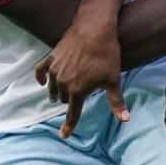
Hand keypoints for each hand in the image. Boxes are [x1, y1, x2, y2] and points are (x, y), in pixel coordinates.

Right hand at [34, 20, 126, 135]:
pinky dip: (40, 77)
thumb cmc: (106, 54)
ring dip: (57, 92)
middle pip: (64, 99)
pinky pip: (40, 70)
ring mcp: (55, 69)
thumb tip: (125, 120)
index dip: (69, 126)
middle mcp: (63, 82)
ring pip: (53, 87)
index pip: (72, 113)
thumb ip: (116, 102)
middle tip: (79, 96)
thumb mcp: (113, 79)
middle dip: (70, 101)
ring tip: (62, 93)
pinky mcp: (51, 57)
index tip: (63, 135)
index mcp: (78, 91)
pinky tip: (42, 81)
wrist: (94, 28)